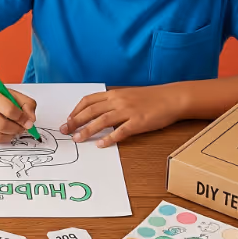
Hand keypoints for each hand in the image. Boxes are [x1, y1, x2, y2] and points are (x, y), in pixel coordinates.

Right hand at [0, 82, 36, 142]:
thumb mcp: (12, 93)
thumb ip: (27, 104)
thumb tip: (31, 121)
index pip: (9, 110)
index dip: (22, 118)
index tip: (28, 121)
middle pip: (2, 125)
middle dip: (16, 129)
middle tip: (22, 128)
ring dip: (10, 136)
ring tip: (14, 130)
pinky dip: (0, 138)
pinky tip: (3, 131)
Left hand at [61, 85, 185, 146]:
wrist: (172, 98)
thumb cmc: (151, 98)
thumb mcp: (128, 94)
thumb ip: (112, 101)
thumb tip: (97, 111)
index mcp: (114, 93)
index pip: (88, 100)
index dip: (76, 110)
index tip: (68, 119)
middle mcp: (118, 100)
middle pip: (91, 110)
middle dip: (75, 121)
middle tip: (65, 130)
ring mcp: (128, 111)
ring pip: (102, 120)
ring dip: (87, 130)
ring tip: (77, 139)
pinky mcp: (138, 122)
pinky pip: (121, 131)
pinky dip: (109, 138)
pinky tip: (101, 145)